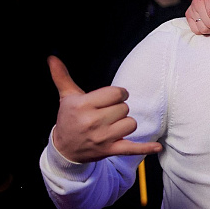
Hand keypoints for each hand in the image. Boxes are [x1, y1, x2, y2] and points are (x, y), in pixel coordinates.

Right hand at [48, 56, 162, 162]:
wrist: (65, 150)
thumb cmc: (69, 119)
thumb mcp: (66, 97)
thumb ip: (62, 76)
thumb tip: (52, 57)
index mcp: (83, 106)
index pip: (116, 93)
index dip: (118, 94)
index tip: (111, 98)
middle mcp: (93, 122)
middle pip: (124, 108)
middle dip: (118, 109)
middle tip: (106, 114)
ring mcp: (102, 138)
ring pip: (131, 124)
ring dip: (125, 123)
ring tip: (113, 125)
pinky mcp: (110, 150)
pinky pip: (132, 148)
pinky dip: (145, 148)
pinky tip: (157, 147)